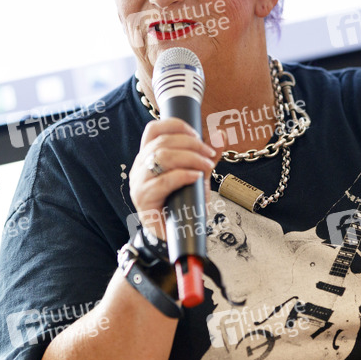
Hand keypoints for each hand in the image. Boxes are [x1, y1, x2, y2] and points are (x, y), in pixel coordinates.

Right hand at [129, 118, 217, 240]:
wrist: (174, 233)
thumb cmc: (182, 203)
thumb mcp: (197, 175)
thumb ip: (206, 156)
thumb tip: (221, 134)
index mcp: (149, 156)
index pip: (154, 129)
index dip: (176, 126)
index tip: (197, 135)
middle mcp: (140, 165)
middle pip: (162, 142)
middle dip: (191, 144)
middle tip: (210, 154)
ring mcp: (139, 182)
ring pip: (161, 157)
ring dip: (189, 157)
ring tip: (206, 166)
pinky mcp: (144, 198)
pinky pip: (163, 181)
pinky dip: (183, 175)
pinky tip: (196, 177)